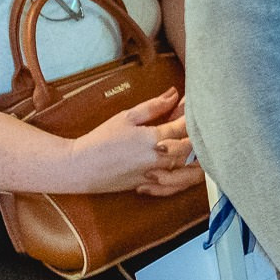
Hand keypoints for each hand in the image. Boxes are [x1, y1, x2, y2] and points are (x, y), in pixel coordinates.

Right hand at [68, 88, 201, 195]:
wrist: (80, 166)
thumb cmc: (100, 139)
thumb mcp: (126, 117)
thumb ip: (154, 106)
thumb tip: (174, 93)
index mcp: (153, 138)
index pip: (186, 127)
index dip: (194, 117)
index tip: (196, 110)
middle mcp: (158, 158)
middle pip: (193, 149)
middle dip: (200, 137)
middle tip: (200, 128)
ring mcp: (155, 175)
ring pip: (189, 171)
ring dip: (198, 160)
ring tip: (197, 149)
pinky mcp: (149, 186)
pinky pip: (176, 186)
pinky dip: (185, 178)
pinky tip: (184, 169)